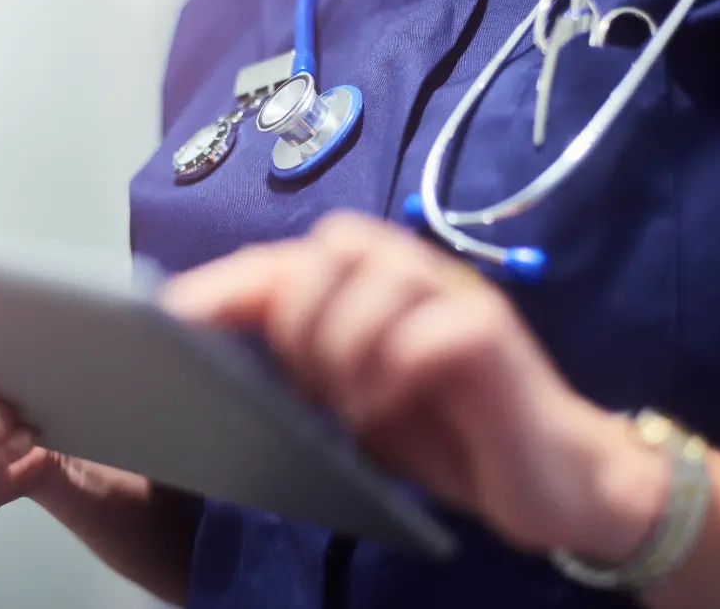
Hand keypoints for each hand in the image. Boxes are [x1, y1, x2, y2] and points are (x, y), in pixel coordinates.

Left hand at [162, 212, 669, 558]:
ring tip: (350, 404)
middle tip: (312, 382)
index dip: (227, 283)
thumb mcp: (359, 398)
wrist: (549, 474)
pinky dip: (392, 371)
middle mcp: (418, 275)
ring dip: (343, 344)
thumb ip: (309, 364)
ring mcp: (460, 298)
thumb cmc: (448, 433)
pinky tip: (385, 411)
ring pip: (374, 274)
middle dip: (299, 314)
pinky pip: (429, 330)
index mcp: (378, 285)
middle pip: (332, 245)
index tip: (170, 317)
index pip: (290, 261)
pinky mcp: (494, 336)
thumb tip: (223, 359)